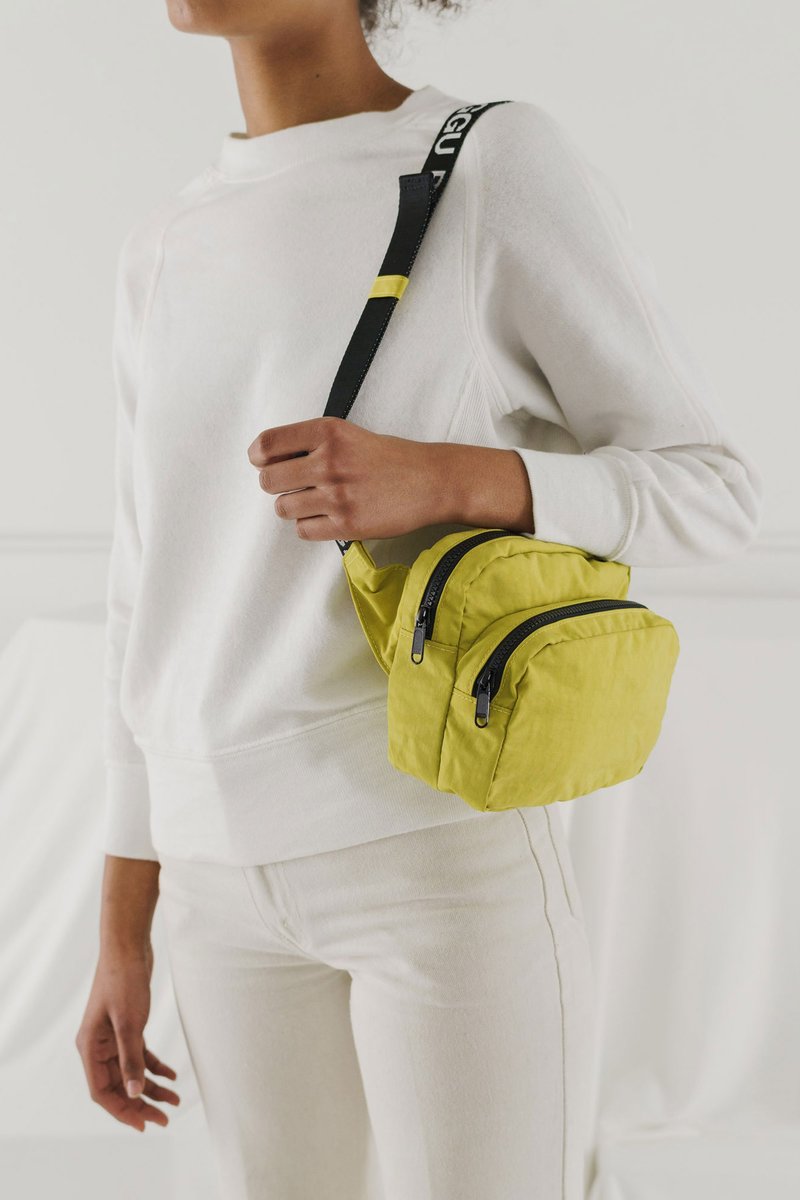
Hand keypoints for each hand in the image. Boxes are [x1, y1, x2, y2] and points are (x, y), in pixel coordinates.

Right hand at [75, 945, 179, 1132]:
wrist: (128, 947)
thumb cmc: (123, 980)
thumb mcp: (129, 1023)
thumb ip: (131, 1059)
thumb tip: (135, 1093)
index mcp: (90, 1048)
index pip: (102, 1092)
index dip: (123, 1111)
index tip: (144, 1125)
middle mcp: (97, 1046)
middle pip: (117, 1086)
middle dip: (140, 1104)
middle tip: (164, 1119)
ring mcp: (111, 1037)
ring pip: (130, 1072)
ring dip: (151, 1088)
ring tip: (174, 1102)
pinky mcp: (126, 1027)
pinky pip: (139, 1055)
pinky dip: (154, 1066)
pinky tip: (172, 1075)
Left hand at [246, 416, 534, 540]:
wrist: (431, 481)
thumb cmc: (390, 458)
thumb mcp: (349, 434)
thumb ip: (312, 443)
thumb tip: (269, 458)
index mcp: (327, 433)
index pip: (268, 444)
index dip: (259, 456)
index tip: (262, 461)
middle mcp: (329, 462)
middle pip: (268, 479)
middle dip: (276, 484)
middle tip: (293, 485)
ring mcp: (336, 495)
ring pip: (283, 508)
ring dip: (293, 507)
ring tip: (314, 502)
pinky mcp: (346, 524)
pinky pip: (303, 530)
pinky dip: (310, 526)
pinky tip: (327, 517)